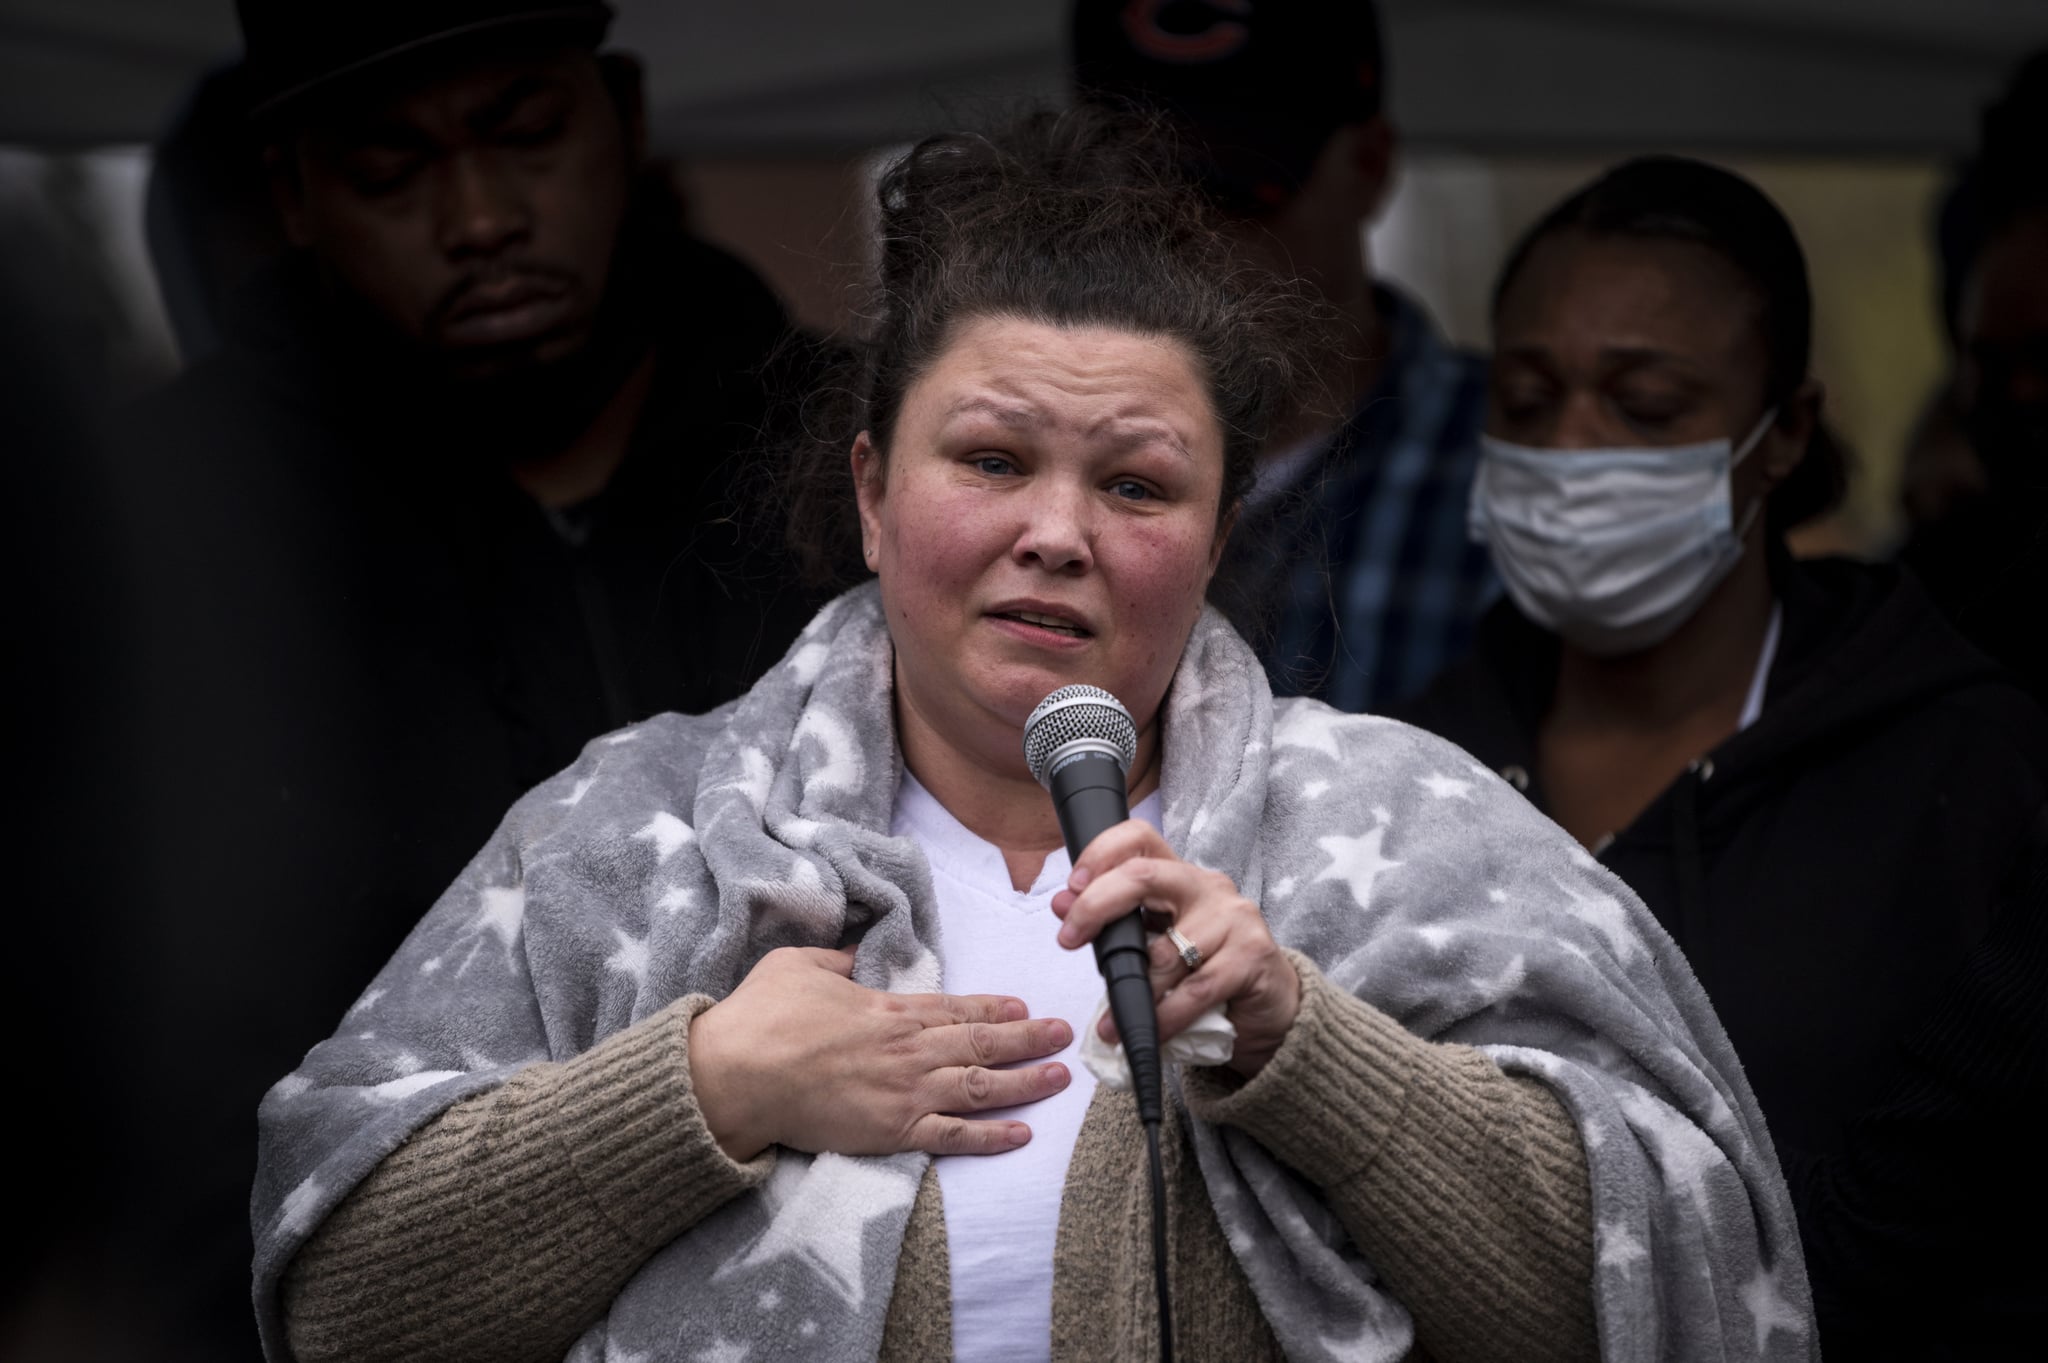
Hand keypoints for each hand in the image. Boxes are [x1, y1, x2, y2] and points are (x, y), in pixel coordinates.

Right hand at [688, 946, 1071, 1160]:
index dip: (993, 1006)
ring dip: (1025, 1082)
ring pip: (980, 1086)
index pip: (955, 1006)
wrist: (736, 1074)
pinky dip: (991, 1136)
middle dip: (1028, 1038)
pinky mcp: (892, 1132)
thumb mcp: (797, 965)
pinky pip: (954, 1137)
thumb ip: (835, 959)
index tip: (1024, 1005)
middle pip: (981, 1043)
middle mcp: (908, 1049)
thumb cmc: (761, 1017)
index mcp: (888, 1009)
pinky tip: (1021, 1134)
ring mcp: (905, 1092)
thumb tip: (854, 955)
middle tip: (1064, 1035)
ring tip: (1059, 1077)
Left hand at [1051, 820, 1300, 1078]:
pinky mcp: (1252, 956)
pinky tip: (1150, 1032)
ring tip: (1112, 1018)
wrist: (1270, 1008)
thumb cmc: (1206, 972)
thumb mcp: (1156, 945)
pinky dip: (1164, 1017)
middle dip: (1096, 905)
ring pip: (1164, 951)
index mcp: (1180, 876)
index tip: (1071, 888)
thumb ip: (1116, 925)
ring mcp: (1234, 918)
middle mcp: (1208, 887)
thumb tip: (1062, 905)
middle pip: (1144, 875)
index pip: (1139, 838)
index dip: (1101, 853)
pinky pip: (1193, 990)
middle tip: (1069, 940)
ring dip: (1132, 990)